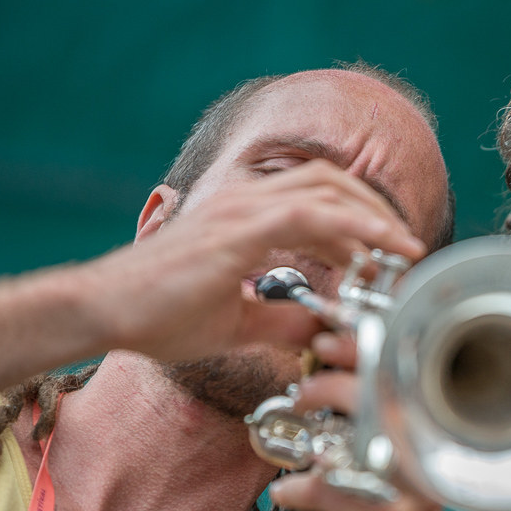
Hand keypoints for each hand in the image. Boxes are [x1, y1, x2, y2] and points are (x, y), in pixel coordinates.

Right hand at [89, 158, 429, 361]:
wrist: (103, 314)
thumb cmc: (157, 316)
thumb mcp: (237, 324)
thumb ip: (282, 321)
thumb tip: (323, 329)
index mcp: (245, 218)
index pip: (317, 198)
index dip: (360, 220)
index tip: (389, 253)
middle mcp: (246, 203)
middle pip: (331, 181)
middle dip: (377, 210)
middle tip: (407, 248)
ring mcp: (240, 210)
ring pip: (327, 190)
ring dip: (374, 217)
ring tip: (404, 248)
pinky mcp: (237, 230)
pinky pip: (309, 214)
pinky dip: (351, 226)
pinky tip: (378, 250)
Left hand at [266, 332, 441, 510]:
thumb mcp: (373, 475)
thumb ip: (360, 431)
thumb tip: (320, 377)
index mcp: (425, 445)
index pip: (403, 378)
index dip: (365, 349)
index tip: (328, 338)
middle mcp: (423, 464)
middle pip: (379, 398)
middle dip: (330, 385)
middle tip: (302, 392)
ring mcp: (407, 493)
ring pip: (352, 439)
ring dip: (310, 441)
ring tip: (293, 450)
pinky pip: (325, 487)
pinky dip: (295, 490)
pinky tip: (288, 496)